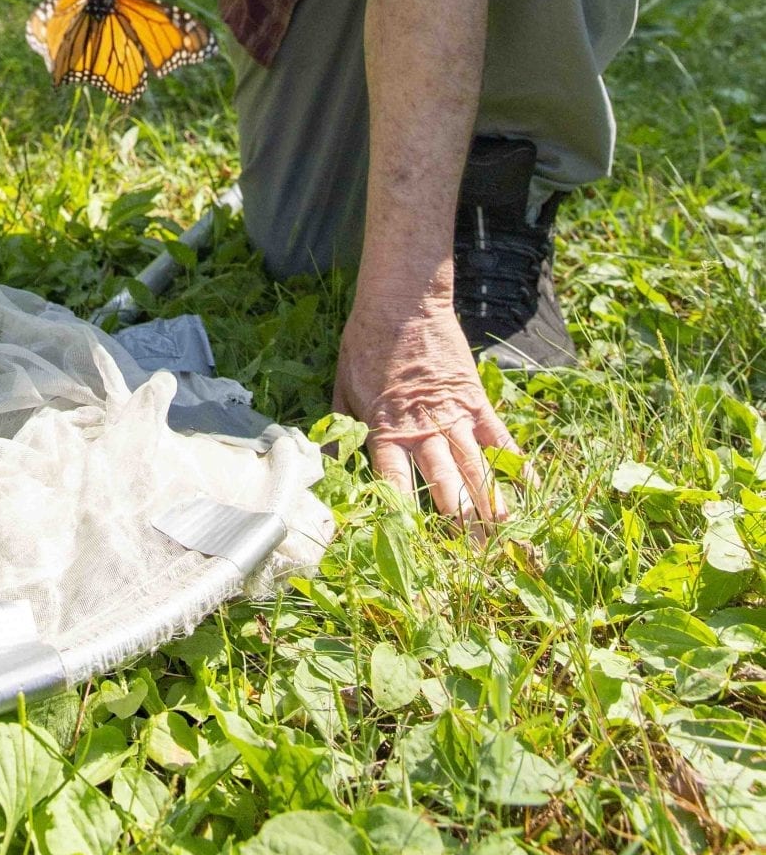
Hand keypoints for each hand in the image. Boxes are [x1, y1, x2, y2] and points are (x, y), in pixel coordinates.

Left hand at [333, 297, 521, 529]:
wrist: (402, 302)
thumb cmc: (366, 344)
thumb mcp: (342, 386)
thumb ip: (339, 430)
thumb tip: (326, 467)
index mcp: (386, 427)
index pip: (395, 477)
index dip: (403, 510)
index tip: (410, 541)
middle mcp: (422, 427)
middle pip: (443, 479)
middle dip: (458, 517)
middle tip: (472, 552)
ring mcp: (453, 414)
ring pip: (474, 464)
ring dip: (489, 499)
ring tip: (502, 531)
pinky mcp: (474, 399)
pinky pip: (498, 437)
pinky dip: (514, 463)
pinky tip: (527, 488)